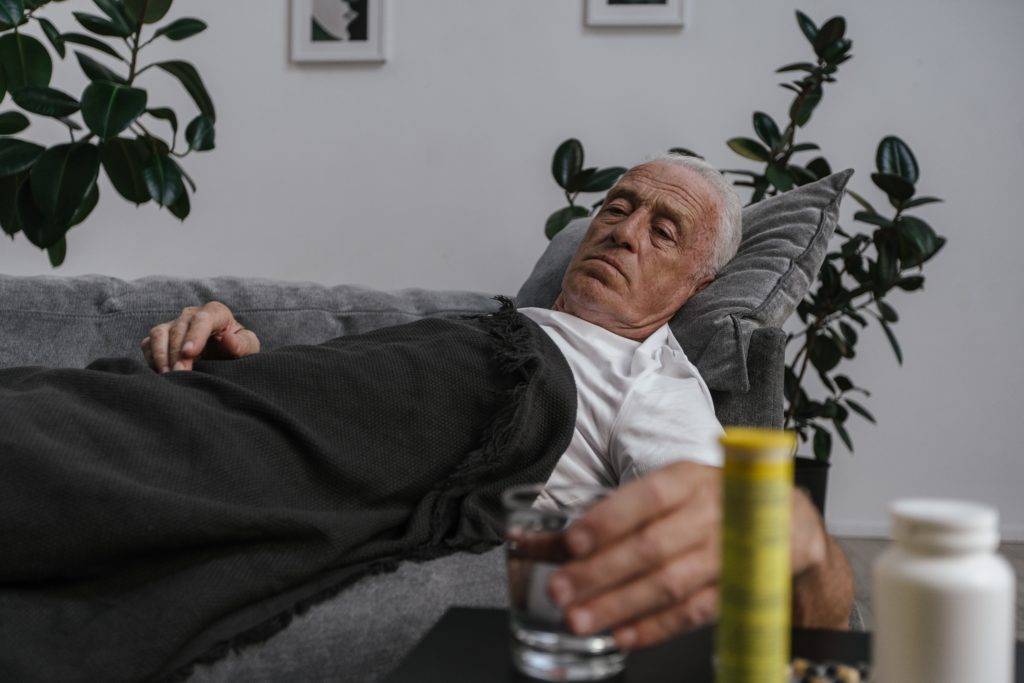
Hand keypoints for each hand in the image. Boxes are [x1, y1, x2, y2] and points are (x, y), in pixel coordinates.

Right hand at [140, 301, 259, 372]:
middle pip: (179, 328)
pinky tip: (160, 373)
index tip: (190, 353)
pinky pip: (148, 344)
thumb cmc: (238, 349)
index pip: (203, 319)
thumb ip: (242, 344)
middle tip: (181, 373)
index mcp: (216, 312)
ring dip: (161, 355)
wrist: (224, 355)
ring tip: (168, 374)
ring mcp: (174, 324)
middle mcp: (191, 315)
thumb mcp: (248, 347)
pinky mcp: (161, 337)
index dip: (195, 335)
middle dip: (178, 352)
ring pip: (159, 333)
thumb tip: (228, 339)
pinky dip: (151, 358)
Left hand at [546, 460, 828, 649]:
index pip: (646, 497)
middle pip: (652, 546)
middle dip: (601, 571)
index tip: (571, 541)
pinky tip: (623, 635)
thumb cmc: (708, 503)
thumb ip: (605, 518)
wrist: (787, 524)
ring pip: (671, 583)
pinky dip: (657, 626)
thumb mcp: (666, 494)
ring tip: (580, 619)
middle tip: (559, 591)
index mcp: (688, 479)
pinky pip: (695, 611)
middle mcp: (712, 511)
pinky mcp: (740, 588)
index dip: (609, 519)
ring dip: (621, 604)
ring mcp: (730, 553)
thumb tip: (532, 538)